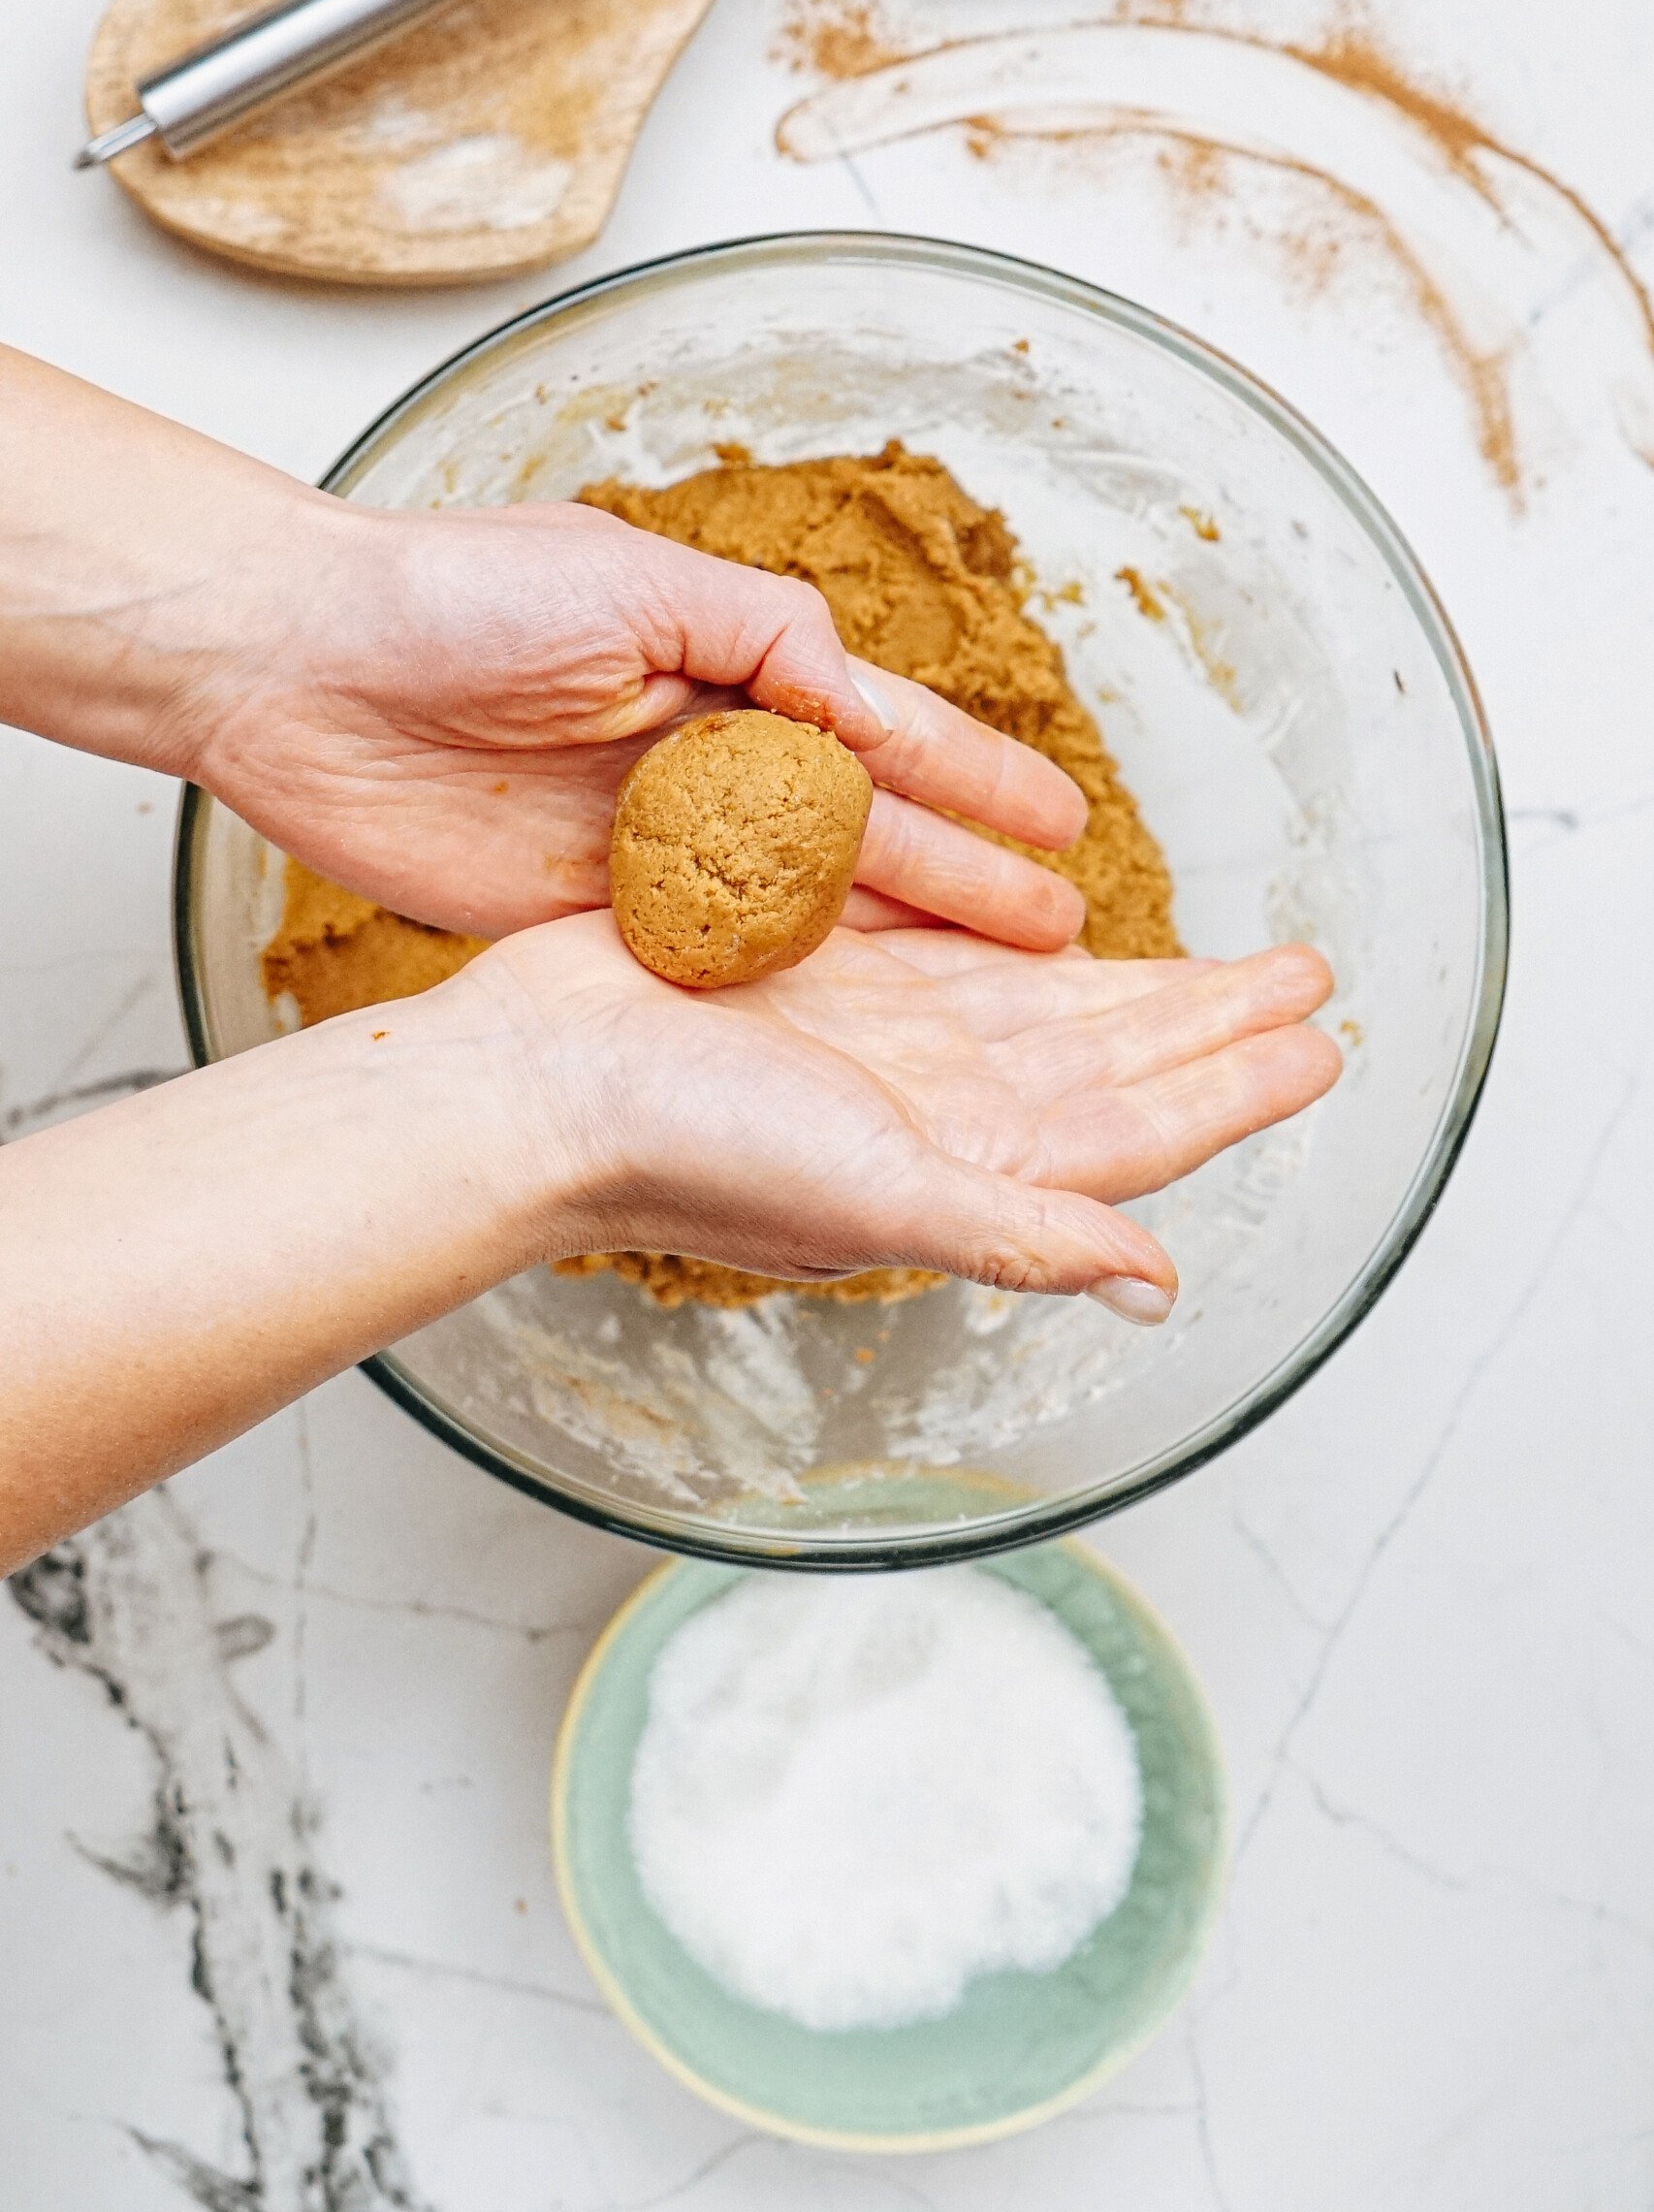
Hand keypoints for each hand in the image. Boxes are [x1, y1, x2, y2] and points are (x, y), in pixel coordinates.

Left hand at [0, 346, 1086, 944]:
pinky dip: (779, 989)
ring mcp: (651, 844)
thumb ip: (764, 636)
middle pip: (865, 833)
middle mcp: (704, 761)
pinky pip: (706, 955)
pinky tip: (848, 1021)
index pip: (882, 730)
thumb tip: (869, 695)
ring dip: (897, 944)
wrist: (296, 666)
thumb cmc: (452, 593)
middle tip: (1058, 931)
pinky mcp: (586, 915)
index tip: (1062, 823)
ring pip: (803, 905)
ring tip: (990, 987)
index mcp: (727, 668)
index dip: (975, 780)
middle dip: (965, 879)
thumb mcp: (632, 580)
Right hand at [0, 908, 1337, 1567]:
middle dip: (1212, 1026)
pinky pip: (959, 952)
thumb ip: (1021, 1231)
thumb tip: (1156, 1285)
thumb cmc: (683, 1151)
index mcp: (964, 1161)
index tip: (1319, 1049)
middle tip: (1305, 981)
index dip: (1232, 1090)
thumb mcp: (874, 1195)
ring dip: (1142, 986)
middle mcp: (937, 1104)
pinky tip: (1067, 926)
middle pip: (1113, 1061)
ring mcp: (884, 1039)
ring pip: (1049, 1006)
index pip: (1136, 1129)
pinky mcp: (825, 974)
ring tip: (1224, 961)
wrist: (534, 1084)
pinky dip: (1024, 941)